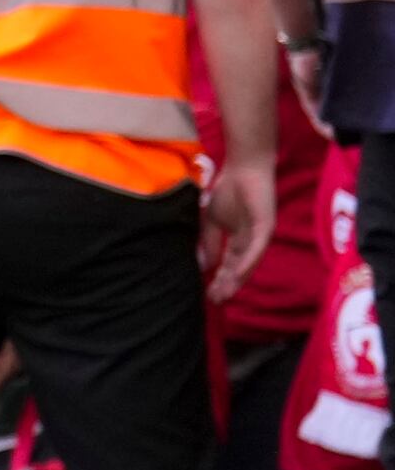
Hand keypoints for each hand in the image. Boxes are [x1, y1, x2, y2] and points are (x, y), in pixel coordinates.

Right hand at [202, 150, 273, 299]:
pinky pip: (256, 248)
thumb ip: (210, 242)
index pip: (228, 265)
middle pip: (238, 268)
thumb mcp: (211, 219)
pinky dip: (247, 262)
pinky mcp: (265, 228)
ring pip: (247, 263)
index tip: (208, 295)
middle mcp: (251, 242)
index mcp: (238, 240)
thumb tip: (205, 265)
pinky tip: (238, 273)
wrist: (244, 168)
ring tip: (226, 293)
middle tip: (216, 301)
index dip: (219, 279)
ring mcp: (259, 236)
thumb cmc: (229, 190)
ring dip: (237, 279)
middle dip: (227, 285)